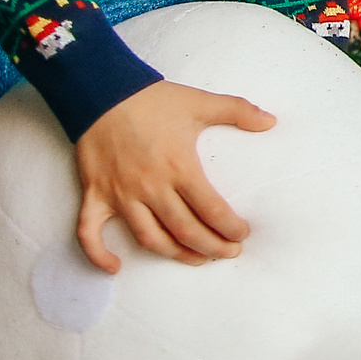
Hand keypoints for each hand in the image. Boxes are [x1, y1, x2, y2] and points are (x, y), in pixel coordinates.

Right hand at [72, 81, 271, 272]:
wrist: (101, 91)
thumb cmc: (152, 100)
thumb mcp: (200, 102)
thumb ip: (238, 111)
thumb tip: (271, 121)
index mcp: (179, 168)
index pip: (211, 211)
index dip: (230, 228)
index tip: (242, 234)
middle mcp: (151, 187)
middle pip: (186, 231)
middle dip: (212, 247)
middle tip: (229, 252)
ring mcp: (120, 194)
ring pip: (149, 238)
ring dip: (174, 254)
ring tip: (196, 259)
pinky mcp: (95, 194)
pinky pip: (89, 233)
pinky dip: (98, 254)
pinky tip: (115, 268)